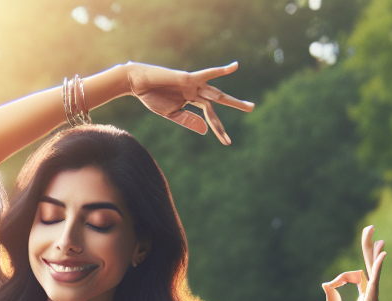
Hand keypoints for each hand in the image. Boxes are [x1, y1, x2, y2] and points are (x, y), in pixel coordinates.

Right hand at [126, 62, 253, 144]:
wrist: (138, 83)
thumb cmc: (153, 97)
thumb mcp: (172, 114)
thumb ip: (188, 121)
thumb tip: (205, 131)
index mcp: (192, 100)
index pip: (209, 116)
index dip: (219, 129)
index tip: (228, 142)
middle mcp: (196, 91)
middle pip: (219, 100)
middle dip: (235, 105)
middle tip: (252, 108)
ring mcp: (193, 85)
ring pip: (216, 94)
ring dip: (232, 101)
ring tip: (248, 107)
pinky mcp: (187, 79)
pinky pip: (206, 75)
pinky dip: (219, 72)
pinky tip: (234, 67)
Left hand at [322, 226, 386, 300]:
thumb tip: (326, 285)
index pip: (356, 277)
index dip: (341, 277)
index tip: (329, 285)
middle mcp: (371, 299)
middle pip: (370, 268)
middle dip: (369, 248)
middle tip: (370, 229)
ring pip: (373, 272)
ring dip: (372, 253)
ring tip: (376, 236)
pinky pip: (374, 284)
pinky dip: (377, 269)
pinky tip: (381, 255)